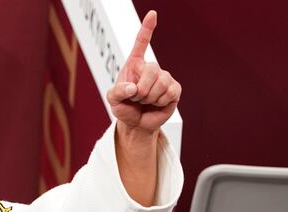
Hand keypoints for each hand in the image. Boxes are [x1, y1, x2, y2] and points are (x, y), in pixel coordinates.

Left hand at [107, 10, 181, 134]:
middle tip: (136, 98)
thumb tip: (134, 88)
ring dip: (149, 98)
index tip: (152, 13)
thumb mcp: (112, 100)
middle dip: (141, 90)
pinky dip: (160, 102)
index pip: (141, 43)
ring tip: (145, 101)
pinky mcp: (174, 89)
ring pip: (161, 83)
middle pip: (152, 70)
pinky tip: (157, 104)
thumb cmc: (124, 107)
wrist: (136, 123)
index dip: (147, 28)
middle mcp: (151, 68)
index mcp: (135, 64)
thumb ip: (117, 92)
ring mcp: (164, 77)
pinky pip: (169, 93)